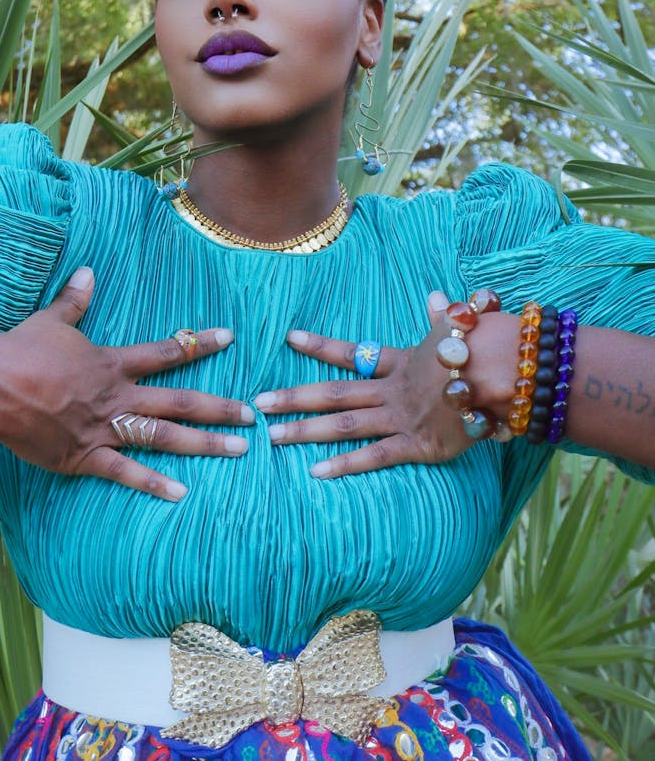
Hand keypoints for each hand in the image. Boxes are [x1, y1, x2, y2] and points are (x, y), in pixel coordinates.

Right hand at [0, 268, 252, 500]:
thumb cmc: (19, 351)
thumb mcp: (51, 321)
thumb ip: (75, 300)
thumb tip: (88, 271)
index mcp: (113, 363)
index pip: (167, 352)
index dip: (199, 344)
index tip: (230, 338)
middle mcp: (119, 396)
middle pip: (179, 401)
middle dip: (218, 407)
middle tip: (252, 415)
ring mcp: (106, 427)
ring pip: (165, 436)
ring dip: (204, 443)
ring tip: (237, 449)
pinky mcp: (86, 455)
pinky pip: (126, 472)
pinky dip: (153, 484)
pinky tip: (181, 493)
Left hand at [254, 292, 516, 478]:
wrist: (507, 371)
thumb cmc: (488, 344)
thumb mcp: (461, 325)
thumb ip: (442, 314)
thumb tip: (436, 294)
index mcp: (402, 362)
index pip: (353, 353)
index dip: (320, 347)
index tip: (289, 338)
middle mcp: (393, 390)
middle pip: (335, 393)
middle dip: (294, 397)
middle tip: (259, 401)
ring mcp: (401, 418)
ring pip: (345, 424)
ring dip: (306, 430)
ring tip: (272, 436)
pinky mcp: (418, 445)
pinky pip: (375, 456)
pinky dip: (345, 464)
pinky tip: (315, 471)